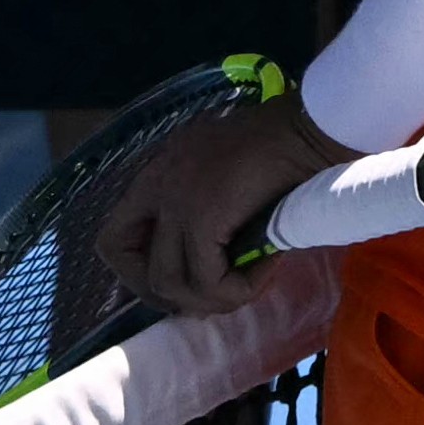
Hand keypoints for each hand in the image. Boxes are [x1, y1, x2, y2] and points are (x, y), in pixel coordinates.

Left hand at [98, 96, 353, 317]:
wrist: (309, 128)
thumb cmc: (281, 146)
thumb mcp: (228, 177)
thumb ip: (208, 212)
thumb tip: (212, 268)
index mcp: (157, 173)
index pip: (115, 234)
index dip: (138, 268)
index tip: (180, 281)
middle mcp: (155, 184)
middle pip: (120, 257)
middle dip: (161, 290)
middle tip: (209, 296)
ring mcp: (174, 200)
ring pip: (167, 281)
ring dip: (211, 296)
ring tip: (250, 282)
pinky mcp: (201, 217)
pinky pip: (208, 281)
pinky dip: (240, 288)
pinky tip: (269, 265)